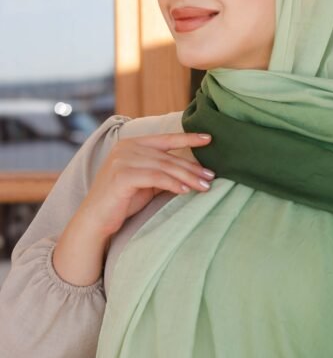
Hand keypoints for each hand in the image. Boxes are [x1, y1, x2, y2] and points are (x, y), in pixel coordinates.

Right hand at [78, 132, 214, 238]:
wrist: (96, 219)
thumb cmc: (122, 201)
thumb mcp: (146, 182)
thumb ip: (163, 171)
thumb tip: (194, 171)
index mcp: (132, 144)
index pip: (165, 139)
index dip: (188, 137)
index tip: (209, 139)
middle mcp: (126, 148)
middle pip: (168, 157)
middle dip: (192, 167)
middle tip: (211, 177)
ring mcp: (122, 160)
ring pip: (164, 166)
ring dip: (187, 177)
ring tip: (204, 186)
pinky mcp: (122, 175)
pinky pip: (155, 177)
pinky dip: (173, 183)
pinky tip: (185, 190)